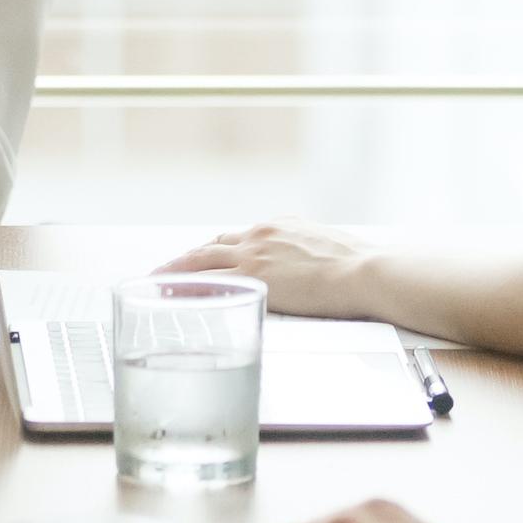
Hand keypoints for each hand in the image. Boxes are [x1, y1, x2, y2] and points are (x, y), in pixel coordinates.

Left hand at [156, 222, 375, 319]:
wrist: (367, 271)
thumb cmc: (361, 266)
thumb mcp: (331, 246)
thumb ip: (311, 252)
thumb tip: (317, 265)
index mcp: (280, 227)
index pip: (239, 238)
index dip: (218, 250)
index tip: (206, 259)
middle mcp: (261, 235)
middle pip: (212, 246)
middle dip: (187, 259)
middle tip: (167, 270)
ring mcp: (253, 254)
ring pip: (200, 260)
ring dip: (175, 270)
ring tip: (155, 282)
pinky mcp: (252, 277)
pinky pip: (207, 282)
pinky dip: (185, 288)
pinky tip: (171, 296)